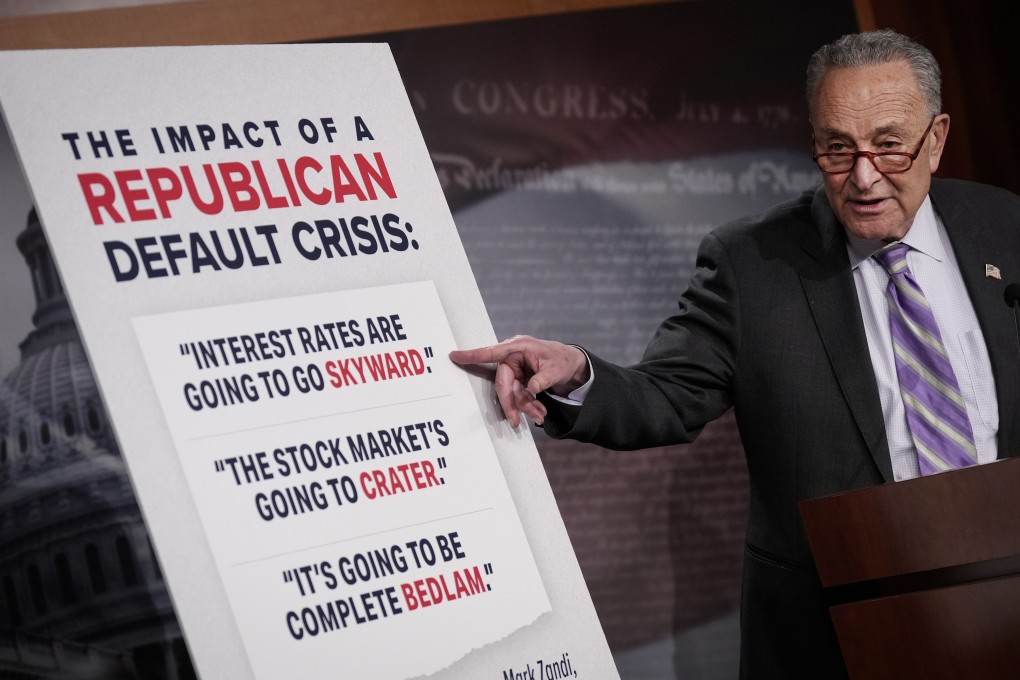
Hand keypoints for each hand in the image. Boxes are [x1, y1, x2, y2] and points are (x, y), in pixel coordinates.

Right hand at [449, 335, 589, 426]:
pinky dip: (528, 405)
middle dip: (510, 403)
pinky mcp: (518, 379)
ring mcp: (515, 369)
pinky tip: (539, 412)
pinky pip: (518, 395)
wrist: (571, 365)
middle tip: (515, 420)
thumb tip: (531, 389)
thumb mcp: (556, 369)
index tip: (454, 355)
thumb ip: (543, 379)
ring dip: (524, 407)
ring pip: (511, 393)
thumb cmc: (562, 359)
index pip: (492, 352)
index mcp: (518, 347)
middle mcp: (513, 358)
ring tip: (540, 415)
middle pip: (503, 383)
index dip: (473, 355)